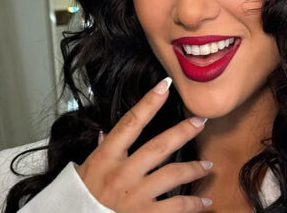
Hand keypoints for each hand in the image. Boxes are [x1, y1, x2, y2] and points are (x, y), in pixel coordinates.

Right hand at [76, 77, 212, 211]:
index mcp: (105, 158)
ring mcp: (134, 196)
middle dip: (182, 132)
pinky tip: (204, 203)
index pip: (130, 123)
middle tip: (199, 121)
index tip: (164, 85)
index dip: (149, 103)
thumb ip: (102, 151)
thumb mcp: (86, 171)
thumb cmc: (79, 200)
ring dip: (194, 169)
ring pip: (173, 174)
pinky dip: (194, 205)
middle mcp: (122, 174)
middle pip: (159, 146)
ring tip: (207, 166)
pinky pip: (176, 207)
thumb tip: (106, 133)